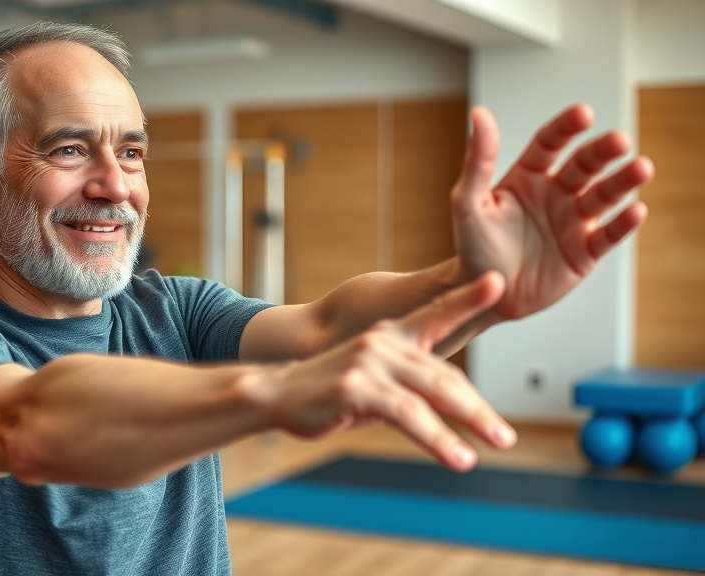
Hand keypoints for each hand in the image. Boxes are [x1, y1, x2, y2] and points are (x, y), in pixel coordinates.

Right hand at [258, 271, 514, 471]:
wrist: (277, 392)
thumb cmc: (329, 389)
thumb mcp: (374, 379)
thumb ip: (411, 382)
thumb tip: (456, 404)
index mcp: (391, 335)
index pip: (435, 314)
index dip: (467, 299)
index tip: (496, 282)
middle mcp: (383, 342)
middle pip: (445, 376)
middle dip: (479, 410)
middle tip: (506, 436)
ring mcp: (369, 362)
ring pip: (432, 394)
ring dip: (469, 422)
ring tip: (495, 445)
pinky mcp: (356, 386)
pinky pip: (408, 414)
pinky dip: (438, 438)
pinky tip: (458, 456)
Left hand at [452, 105, 652, 319]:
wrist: (483, 294)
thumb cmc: (473, 246)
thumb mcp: (469, 203)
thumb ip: (477, 161)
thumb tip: (479, 114)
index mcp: (529, 175)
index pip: (551, 142)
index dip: (567, 127)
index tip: (584, 113)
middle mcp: (556, 193)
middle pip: (585, 165)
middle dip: (604, 152)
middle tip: (620, 141)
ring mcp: (574, 221)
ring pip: (604, 196)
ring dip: (623, 182)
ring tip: (641, 168)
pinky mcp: (585, 252)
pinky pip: (608, 235)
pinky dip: (623, 223)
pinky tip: (636, 210)